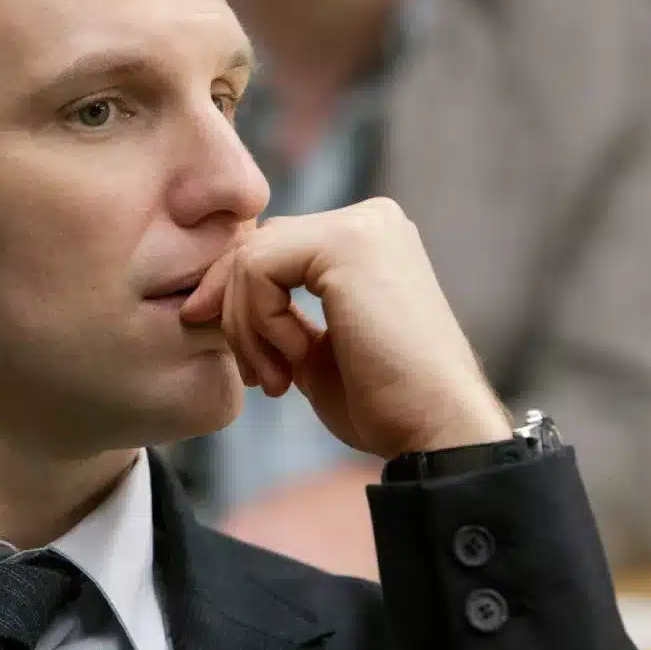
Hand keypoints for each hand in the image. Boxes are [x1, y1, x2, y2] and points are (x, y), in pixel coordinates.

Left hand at [180, 198, 509, 457]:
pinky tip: (294, 360)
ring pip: (251, 258)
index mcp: (368, 238)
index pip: (272, 249)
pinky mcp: (348, 243)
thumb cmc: (383, 401)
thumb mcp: (314, 346)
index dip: (239, 303)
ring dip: (246, 328)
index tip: (248, 364)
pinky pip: (258, 269)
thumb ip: (278, 309)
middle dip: (236, 314)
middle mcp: (369, 218)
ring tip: (276, 380)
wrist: (436, 431)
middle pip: (257, 247)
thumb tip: (214, 292)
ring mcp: (362, 225)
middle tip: (257, 377)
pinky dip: (259, 323)